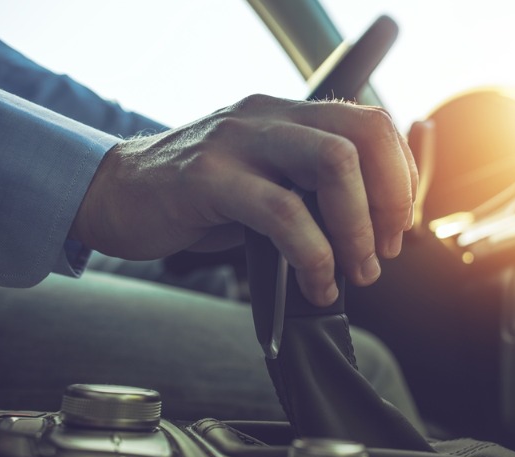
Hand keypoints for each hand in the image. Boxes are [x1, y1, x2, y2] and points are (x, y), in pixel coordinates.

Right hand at [71, 94, 417, 305]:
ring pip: (332, 166)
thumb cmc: (195, 197)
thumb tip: (365, 230)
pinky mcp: (208, 177)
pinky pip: (282, 214)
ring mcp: (238, 141)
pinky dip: (313, 256)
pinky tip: (315, 283)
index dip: (399, 178)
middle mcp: (269, 117)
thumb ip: (309, 193)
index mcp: (288, 116)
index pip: (371, 124)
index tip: (396, 226)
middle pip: (363, 137)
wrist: (115, 194)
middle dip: (389, 201)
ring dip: (357, 229)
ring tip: (358, 271)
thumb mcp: (263, 183)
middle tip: (383, 250)